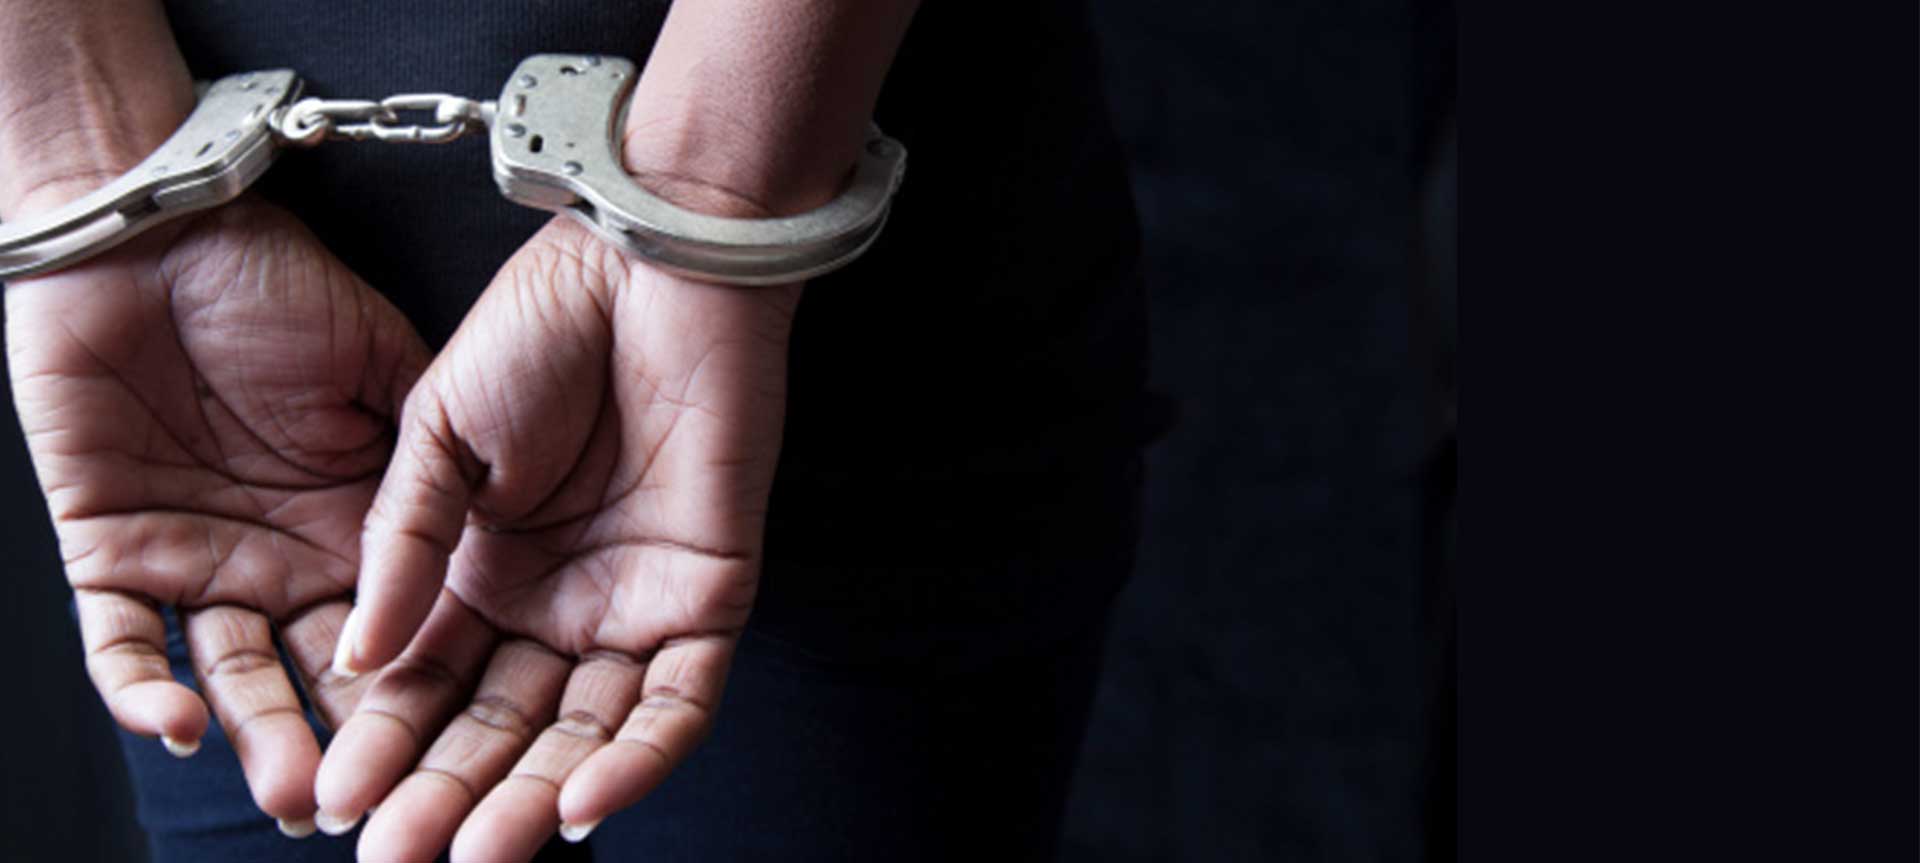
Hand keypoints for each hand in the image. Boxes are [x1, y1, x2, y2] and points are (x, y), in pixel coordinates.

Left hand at [3, 198, 429, 833]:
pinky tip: (178, 723)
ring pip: (225, 676)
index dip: (421, 695)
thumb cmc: (276, 284)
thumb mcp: (389, 370)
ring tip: (288, 791)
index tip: (459, 750)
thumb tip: (509, 541)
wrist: (157, 229)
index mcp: (354, 525)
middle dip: (342, 745)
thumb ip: (436, 464)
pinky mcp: (107, 551)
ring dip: (254, 734)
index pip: (395, 630)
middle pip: (315, 675)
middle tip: (373, 805)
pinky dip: (141, 688)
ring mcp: (193, 561)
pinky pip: (117, 644)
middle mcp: (280, 559)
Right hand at [315, 217, 796, 860]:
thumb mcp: (438, 436)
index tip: (331, 796)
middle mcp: (556, 603)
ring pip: (585, 732)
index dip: (383, 741)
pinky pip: (678, 701)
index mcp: (480, 571)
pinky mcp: (708, 596)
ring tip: (477, 853)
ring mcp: (633, 605)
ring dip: (535, 798)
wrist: (649, 265)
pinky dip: (637, 758)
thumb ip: (401, 547)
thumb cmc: (543, 327)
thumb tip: (358, 662)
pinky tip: (582, 806)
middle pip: (500, 726)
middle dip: (448, 792)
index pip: (427, 684)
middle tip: (395, 854)